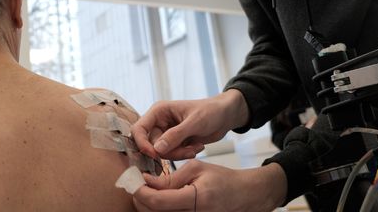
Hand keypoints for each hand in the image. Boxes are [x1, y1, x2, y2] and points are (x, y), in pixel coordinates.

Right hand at [131, 90, 248, 159]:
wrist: (225, 116)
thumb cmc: (211, 111)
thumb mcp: (195, 122)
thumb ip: (175, 135)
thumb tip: (156, 149)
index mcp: (159, 111)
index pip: (139, 129)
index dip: (143, 144)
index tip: (155, 154)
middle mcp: (159, 122)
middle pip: (151, 145)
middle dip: (170, 152)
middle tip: (188, 151)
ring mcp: (166, 134)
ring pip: (162, 153)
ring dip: (179, 154)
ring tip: (196, 148)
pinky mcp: (175, 143)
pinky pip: (172, 155)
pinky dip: (184, 155)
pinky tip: (197, 147)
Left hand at [133, 160, 286, 211]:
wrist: (243, 195)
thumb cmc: (222, 179)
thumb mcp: (196, 168)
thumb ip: (170, 177)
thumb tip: (146, 181)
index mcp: (196, 199)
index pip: (158, 201)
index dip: (141, 192)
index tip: (133, 181)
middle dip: (140, 200)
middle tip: (136, 185)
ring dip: (148, 206)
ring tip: (147, 191)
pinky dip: (159, 209)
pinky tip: (159, 199)